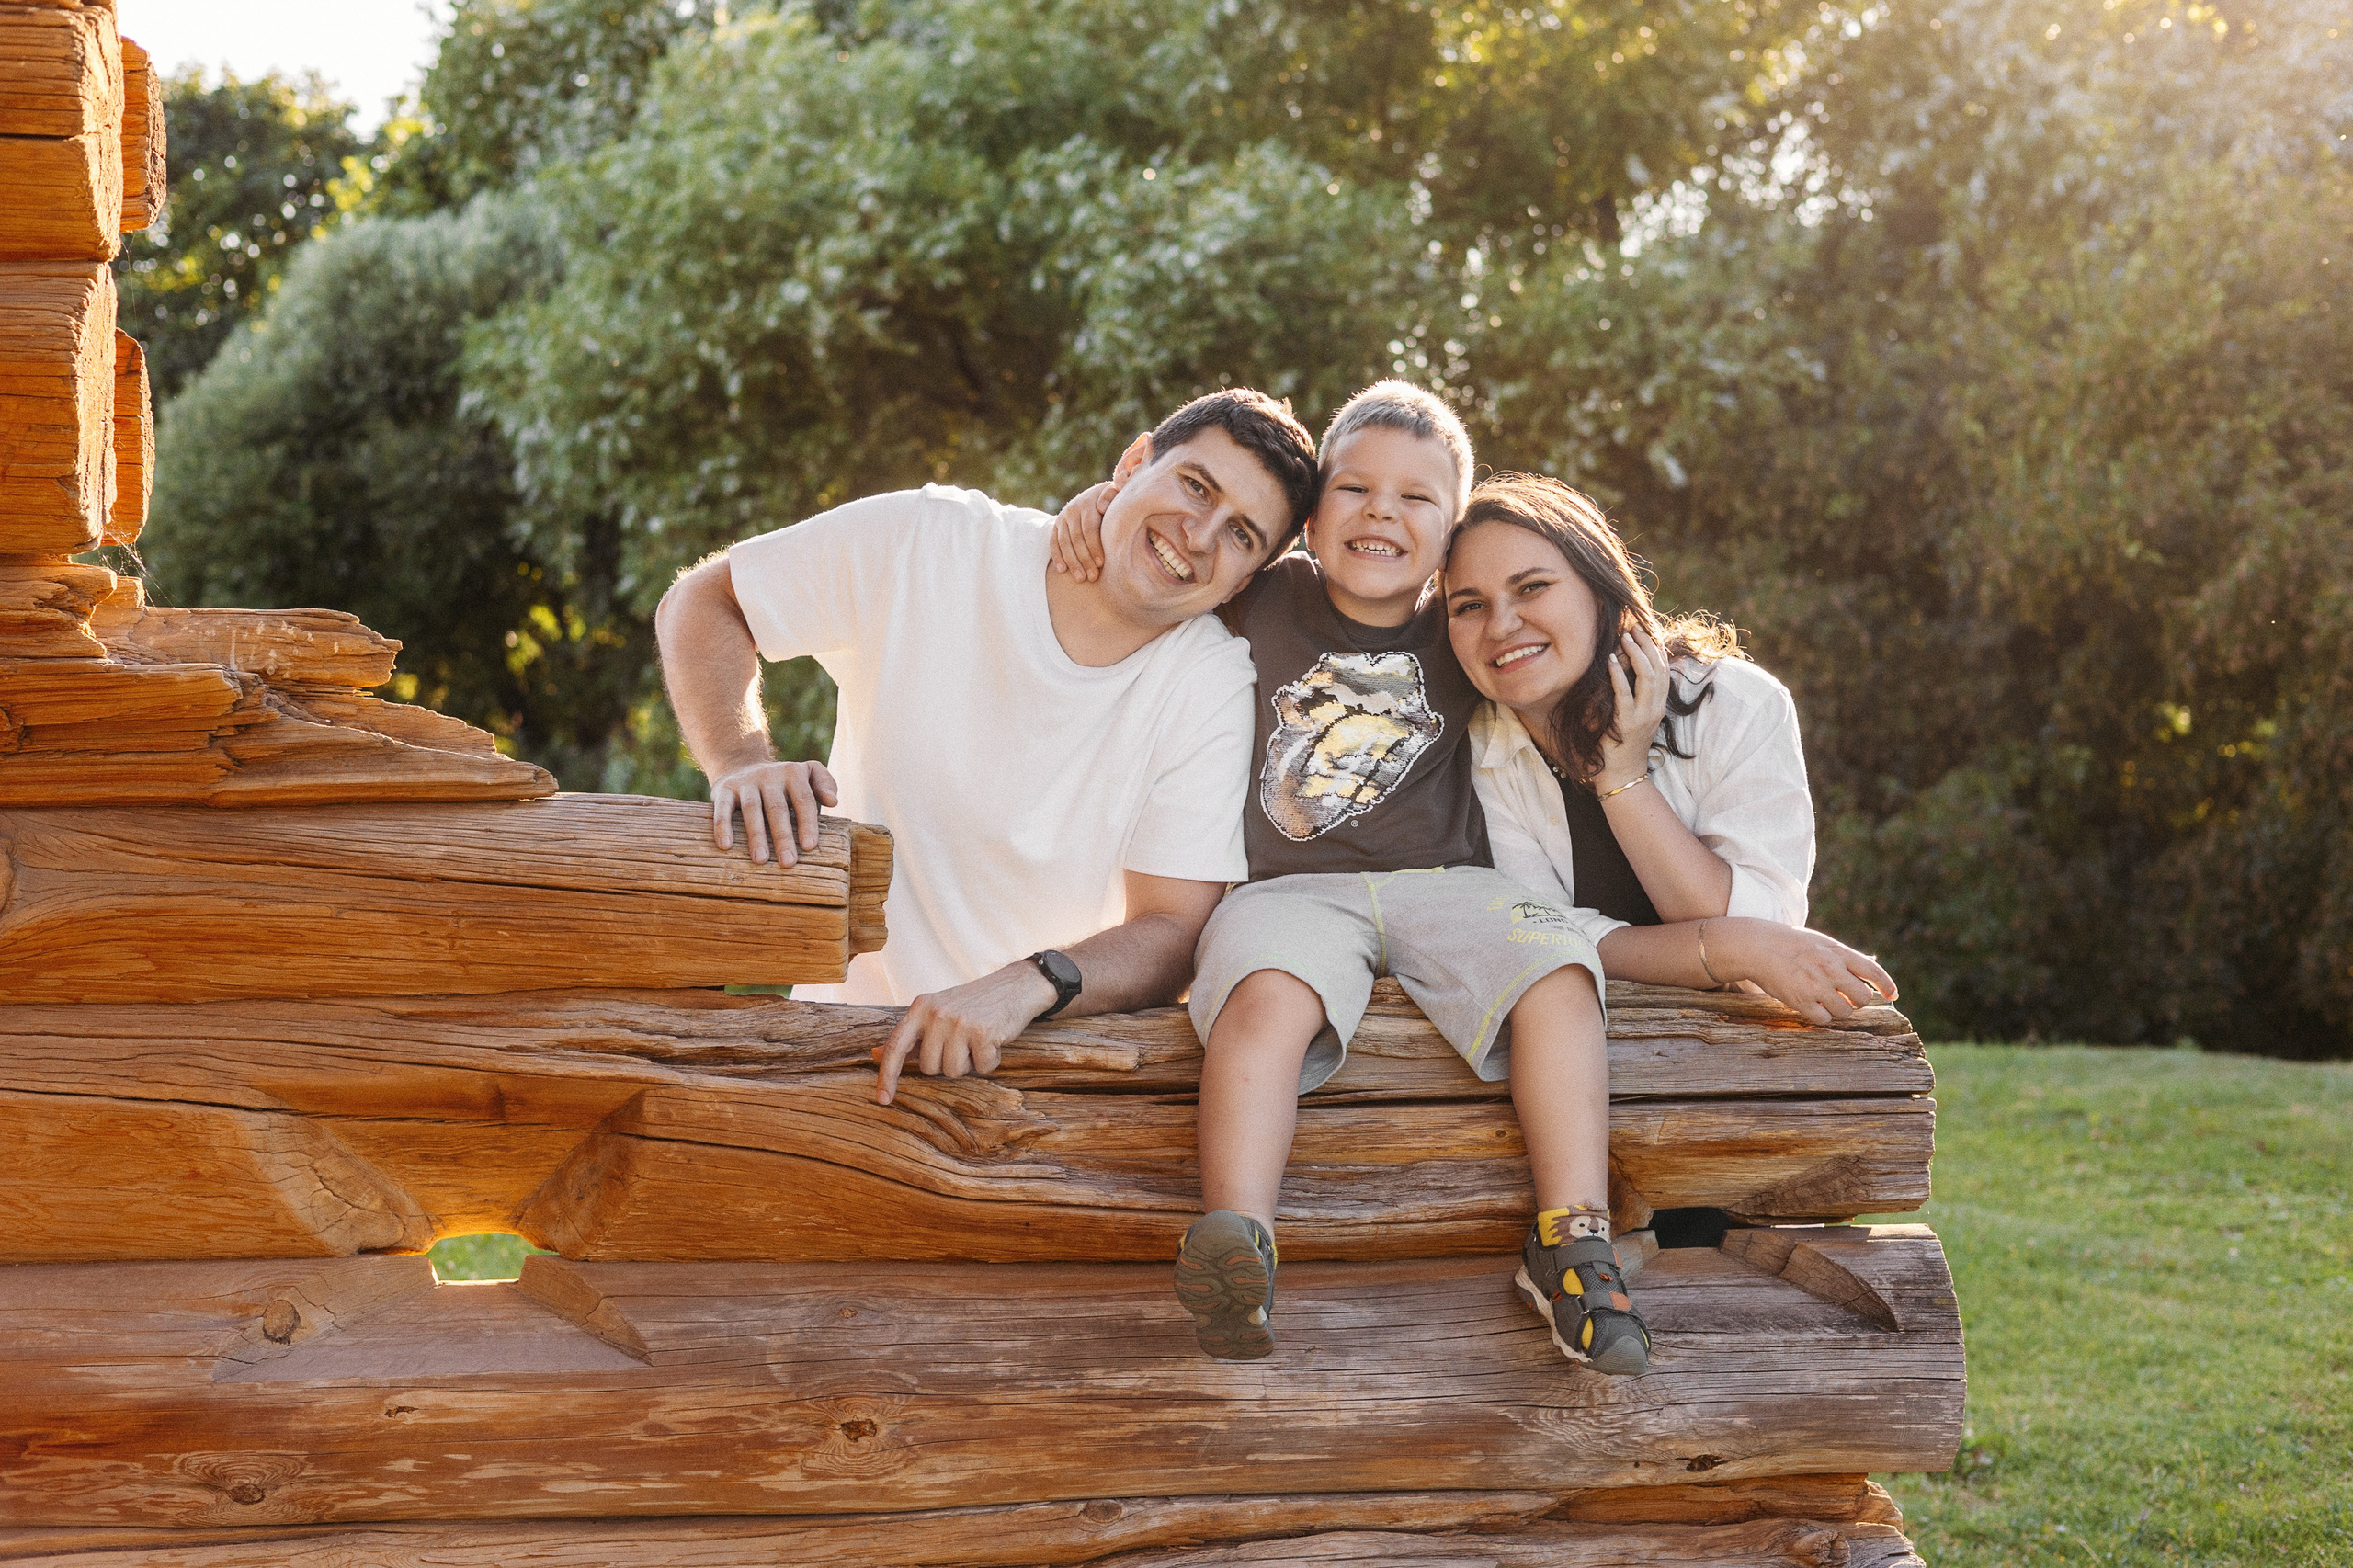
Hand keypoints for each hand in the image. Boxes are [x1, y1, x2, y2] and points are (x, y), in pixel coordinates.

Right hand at [710, 758, 838, 865]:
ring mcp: (746, 782)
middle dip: (783, 836)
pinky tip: (725, 845)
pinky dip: (723, 826)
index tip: (809, 847)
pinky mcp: (724, 789)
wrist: (741, 763)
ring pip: (751, 809)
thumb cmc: (782, 780)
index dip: (806, 823)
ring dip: (756, 835)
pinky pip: (722, 809)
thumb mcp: (807, 772)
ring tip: (760, 860)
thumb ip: (824, 783)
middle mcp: (769, 776)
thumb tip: (834, 802)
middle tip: (788, 862)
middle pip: (777, 808)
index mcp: (792, 773)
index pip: (803, 799)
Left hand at [873, 961, 1059, 1103]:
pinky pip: (981, 1068)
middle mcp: (936, 1013)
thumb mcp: (938, 1012)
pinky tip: (995, 1041)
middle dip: (947, 1063)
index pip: (896, 1046)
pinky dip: (991, 1061)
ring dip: (970, 1064)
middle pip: (929, 1067)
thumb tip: (874, 1054)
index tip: (883, 1099)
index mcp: (920, 1007)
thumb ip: (910, 1036)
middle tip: (963, 1042)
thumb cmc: (973, 1005)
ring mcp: (959, 1022)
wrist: (1016, 986)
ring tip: (978, 1040)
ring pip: (954, 1071)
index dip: (887, 1075)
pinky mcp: (983, 1032)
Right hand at [1046, 481, 1116, 582]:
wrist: (1096, 494)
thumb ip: (1112, 496)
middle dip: (1084, 560)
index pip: (1089, 529)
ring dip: (1072, 562)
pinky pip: (1053, 542)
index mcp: (1088, 503)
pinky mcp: (1056, 525)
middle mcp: (1072, 509)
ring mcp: (1063, 517)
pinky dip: (1057, 556)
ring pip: (1064, 542)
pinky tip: (1062, 570)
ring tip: (1080, 579)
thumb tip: (1101, 508)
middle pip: (1076, 538)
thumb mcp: (1116, 493)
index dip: (1095, 547)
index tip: (1101, 564)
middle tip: (1092, 577)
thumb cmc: (1113, 500)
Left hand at [1596, 627, 1670, 790]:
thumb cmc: (1623, 743)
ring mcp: (1644, 716)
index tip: (1644, 630)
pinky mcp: (1628, 724)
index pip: (1663, 669)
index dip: (1655, 648)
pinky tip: (1611, 661)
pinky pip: (1624, 694)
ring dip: (1636, 654)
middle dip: (1647, 645)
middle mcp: (1656, 708)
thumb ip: (1637, 695)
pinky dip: (1619, 675)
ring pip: (1647, 677)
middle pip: (1658, 668)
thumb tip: (1629, 671)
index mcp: (1659, 704)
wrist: (1623, 773)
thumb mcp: (1636, 715)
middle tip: (1633, 628)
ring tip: (1624, 638)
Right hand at [1708, 918, 1896, 1024]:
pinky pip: (1824, 1019)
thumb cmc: (1792, 944)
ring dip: (1839, 1011)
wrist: (1759, 946)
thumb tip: (1872, 965)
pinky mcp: (1801, 1000)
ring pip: (1845, 1011)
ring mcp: (1817, 985)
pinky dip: (1821, 1016)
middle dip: (1857, 1001)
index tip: (1893, 995)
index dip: (1887, 985)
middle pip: (1863, 998)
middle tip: (1846, 999)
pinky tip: (1812, 1007)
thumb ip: (1845, 956)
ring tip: (1825, 1002)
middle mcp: (1831, 969)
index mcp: (1838, 952)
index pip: (1873, 971)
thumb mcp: (1822, 943)